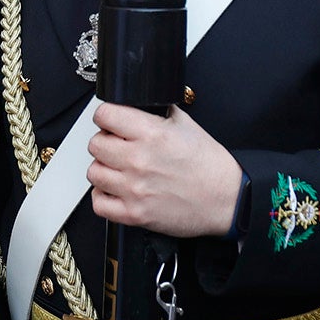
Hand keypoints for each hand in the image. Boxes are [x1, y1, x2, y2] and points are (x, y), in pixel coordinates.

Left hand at [87, 102, 243, 237]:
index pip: (105, 115)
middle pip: (95, 143)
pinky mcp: (135, 214)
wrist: (226, 198)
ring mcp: (135, 189)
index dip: (107, 116)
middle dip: (105, 142)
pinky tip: (116, 190)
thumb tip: (137, 104)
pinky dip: (104, 196)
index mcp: (151, 134)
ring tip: (119, 169)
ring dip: (104, 169)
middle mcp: (139, 160)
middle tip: (118, 146)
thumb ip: (157, 113)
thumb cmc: (209, 165)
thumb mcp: (185, 124)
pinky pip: (99, 203)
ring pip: (93, 172)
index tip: (111, 121)